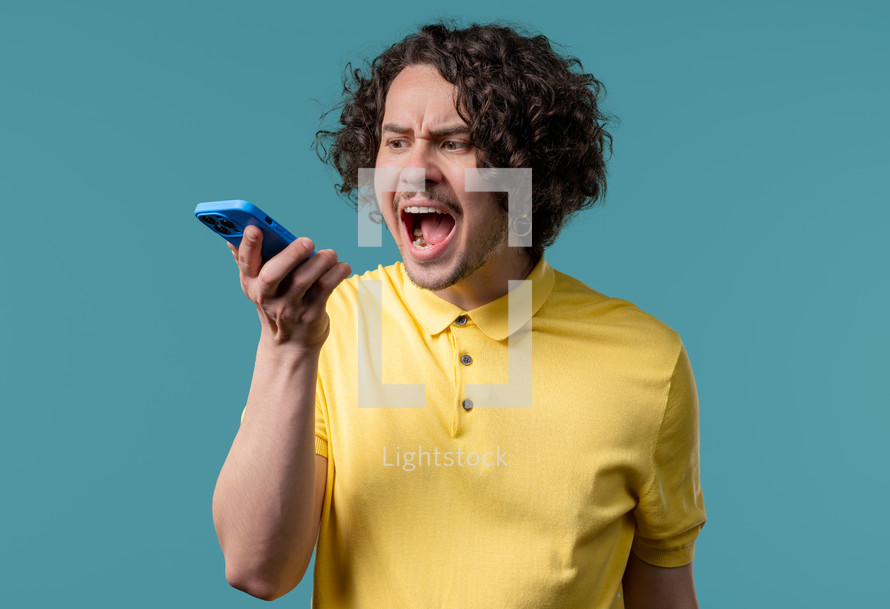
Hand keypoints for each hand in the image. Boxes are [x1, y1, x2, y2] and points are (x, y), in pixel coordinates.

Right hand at [229, 225, 350, 351]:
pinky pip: (325, 288)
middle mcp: (267, 297)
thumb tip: (231, 237)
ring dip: (321, 261)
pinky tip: (342, 267)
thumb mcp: (258, 287)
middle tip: (308, 241)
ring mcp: (289, 308)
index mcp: (251, 283)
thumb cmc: (276, 304)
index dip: (248, 245)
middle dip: (290, 254)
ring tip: (330, 255)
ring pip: (303, 280)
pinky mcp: (310, 315)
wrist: (289, 345)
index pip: (245, 262)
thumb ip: (249, 261)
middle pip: (272, 274)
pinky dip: (337, 273)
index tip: (255, 228)